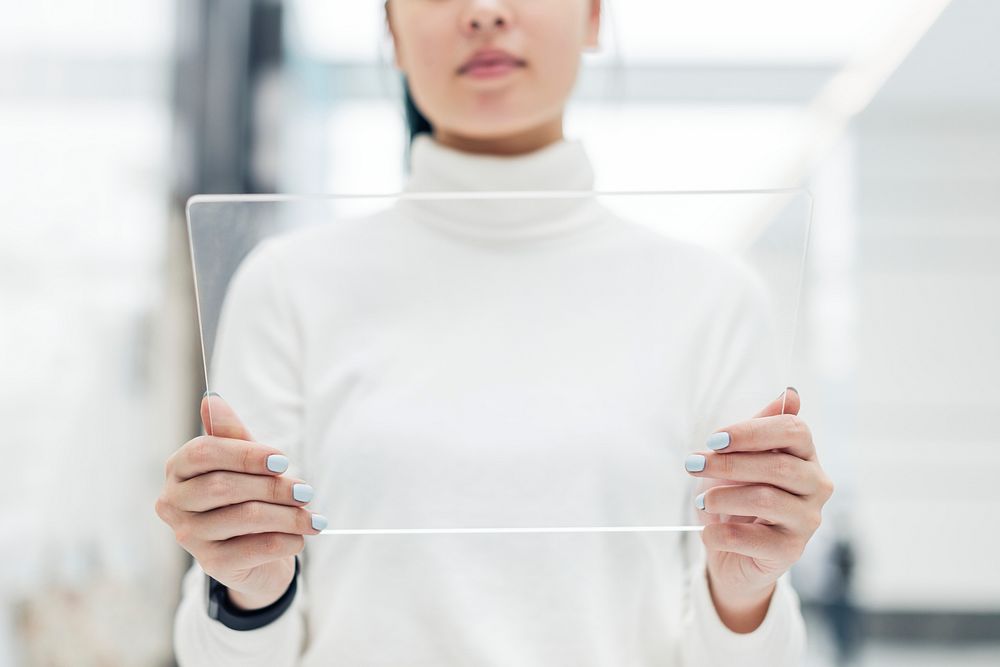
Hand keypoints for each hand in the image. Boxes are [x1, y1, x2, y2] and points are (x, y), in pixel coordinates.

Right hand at [155, 393, 325, 609]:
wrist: (255, 556)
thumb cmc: (247, 497)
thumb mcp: (243, 461)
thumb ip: (230, 433)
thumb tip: (212, 400)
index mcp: (178, 469)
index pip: (204, 453)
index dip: (246, 454)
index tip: (283, 460)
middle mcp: (173, 503)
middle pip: (224, 486)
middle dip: (274, 487)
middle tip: (306, 491)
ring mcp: (189, 536)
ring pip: (245, 517)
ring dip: (288, 516)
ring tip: (314, 517)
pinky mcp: (211, 565)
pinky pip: (255, 547)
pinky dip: (285, 540)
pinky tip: (300, 537)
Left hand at [685, 387, 833, 630]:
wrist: (733, 552)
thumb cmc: (737, 496)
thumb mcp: (742, 457)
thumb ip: (761, 426)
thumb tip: (790, 394)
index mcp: (806, 455)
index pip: (794, 430)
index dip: (752, 431)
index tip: (713, 439)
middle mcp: (816, 485)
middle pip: (778, 464)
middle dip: (728, 463)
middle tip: (692, 464)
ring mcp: (808, 520)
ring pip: (765, 499)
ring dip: (722, 497)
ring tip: (701, 500)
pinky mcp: (791, 551)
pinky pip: (752, 538)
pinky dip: (720, 533)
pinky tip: (707, 531)